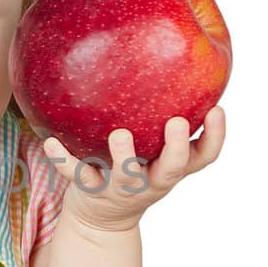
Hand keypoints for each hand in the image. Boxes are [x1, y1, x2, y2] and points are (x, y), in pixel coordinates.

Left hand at [43, 108, 225, 233]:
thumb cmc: (134, 165)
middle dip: (175, 147)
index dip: (215, 135)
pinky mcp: (91, 191)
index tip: (217, 109)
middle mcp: (152, 180)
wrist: (102, 218)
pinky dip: (63, 160)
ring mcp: (122, 189)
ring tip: (119, 135)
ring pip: (127, 177)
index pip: (204, 155)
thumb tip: (167, 48)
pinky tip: (50, 142)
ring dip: (124, 156)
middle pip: (171, 169)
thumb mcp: (153, 147)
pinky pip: (76, 175)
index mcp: (172, 166)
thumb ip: (161, 112)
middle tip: (175, 122)